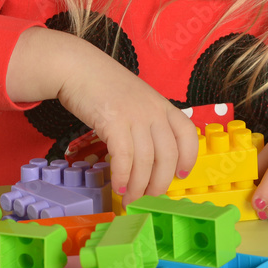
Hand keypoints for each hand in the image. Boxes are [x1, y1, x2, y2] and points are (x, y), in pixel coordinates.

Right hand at [7, 28, 197, 202]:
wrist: (77, 67)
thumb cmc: (104, 87)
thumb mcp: (136, 100)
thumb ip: (146, 122)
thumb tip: (148, 156)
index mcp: (162, 105)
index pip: (188, 133)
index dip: (189, 157)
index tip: (181, 175)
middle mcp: (153, 111)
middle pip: (168, 155)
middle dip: (160, 183)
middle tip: (149, 199)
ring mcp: (135, 116)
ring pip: (146, 161)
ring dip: (139, 187)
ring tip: (130, 200)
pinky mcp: (114, 121)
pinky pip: (124, 157)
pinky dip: (123, 177)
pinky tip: (118, 187)